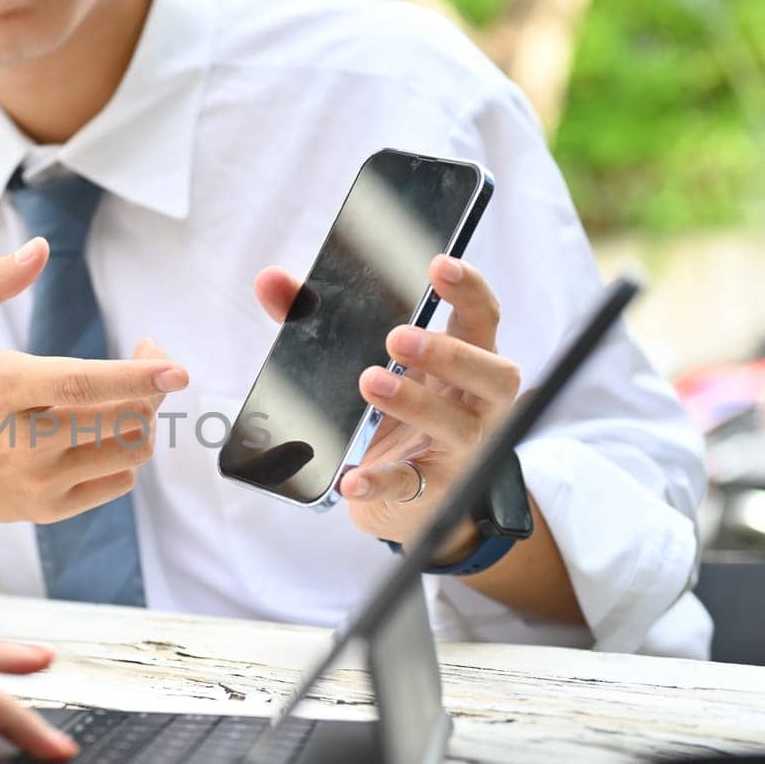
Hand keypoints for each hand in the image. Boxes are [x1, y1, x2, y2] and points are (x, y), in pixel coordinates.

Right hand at [0, 238, 187, 526]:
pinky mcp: (45, 509)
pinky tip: (102, 430)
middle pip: (120, 420)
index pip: (80, 387)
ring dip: (143, 418)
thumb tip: (40, 248)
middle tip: (151, 360)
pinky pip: (118, 482)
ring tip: (127, 394)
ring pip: (128, 452)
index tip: (177, 369)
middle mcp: (21, 444)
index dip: (135, 377)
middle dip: (152, 386)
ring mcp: (36, 482)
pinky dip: (124, 453)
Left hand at [254, 255, 522, 559]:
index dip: (468, 290)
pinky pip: (408, 486)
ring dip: (417, 403)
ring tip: (371, 383)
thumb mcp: (367, 366)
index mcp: (465, 363)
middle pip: (493, 373)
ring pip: (458, 426)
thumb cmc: (392, 419)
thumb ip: (318, 320)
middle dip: (449, 352)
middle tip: (397, 337)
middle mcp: (475, 405)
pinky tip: (351, 478)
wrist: (403, 497)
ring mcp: (460, 451)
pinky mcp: (431, 492)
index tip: (438, 265)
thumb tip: (271, 282)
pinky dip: (379, 481)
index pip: (482, 319)